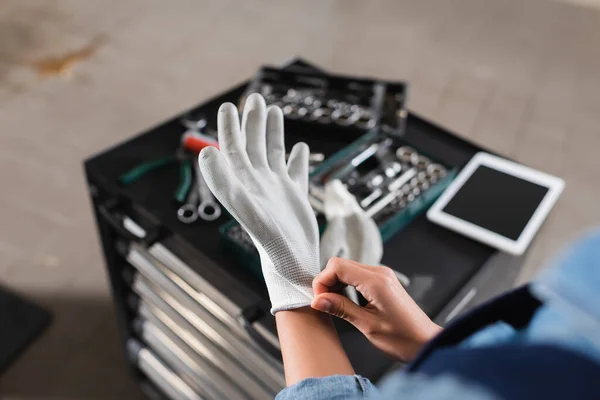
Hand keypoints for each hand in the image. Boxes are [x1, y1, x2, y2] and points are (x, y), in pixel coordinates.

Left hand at [199, 94, 319, 313]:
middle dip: (252, 121)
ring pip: (273, 153)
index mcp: (243, 181)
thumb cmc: (268, 239)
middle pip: (252, 145)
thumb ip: (223, 181)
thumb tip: (205, 153)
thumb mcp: (243, 207)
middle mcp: (258, 182)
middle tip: (254, 98)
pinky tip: (300, 147)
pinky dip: (297, 158)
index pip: (232, 147)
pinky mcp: (295, 197)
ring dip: (272, 132)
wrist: (292, 263)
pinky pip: (295, 172)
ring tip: (274, 111)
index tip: (229, 105)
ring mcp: (277, 188)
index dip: (229, 126)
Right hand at [311, 258, 441, 361]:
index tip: (319, 301)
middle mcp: (379, 273)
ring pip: (347, 268)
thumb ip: (341, 309)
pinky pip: (357, 275)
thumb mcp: (368, 326)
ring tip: (333, 305)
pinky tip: (344, 302)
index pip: (338, 266)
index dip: (323, 281)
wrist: (426, 343)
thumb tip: (317, 301)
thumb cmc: (402, 339)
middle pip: (340, 264)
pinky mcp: (383, 281)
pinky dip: (346, 285)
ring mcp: (382, 275)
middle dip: (327, 282)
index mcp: (376, 281)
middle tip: (324, 304)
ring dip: (335, 283)